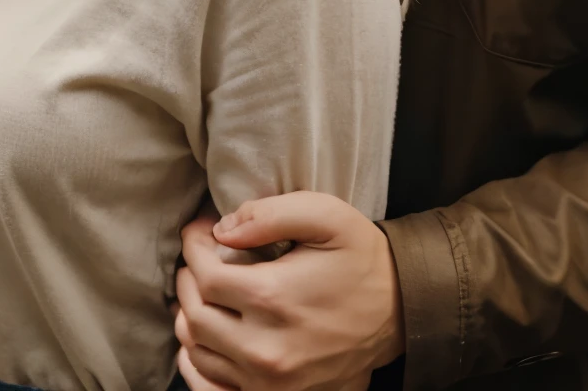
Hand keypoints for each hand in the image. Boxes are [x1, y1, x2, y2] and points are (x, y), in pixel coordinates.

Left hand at [174, 193, 404, 390]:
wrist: (400, 312)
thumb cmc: (362, 259)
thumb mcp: (327, 216)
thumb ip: (271, 214)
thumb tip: (223, 229)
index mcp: (274, 299)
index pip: (204, 275)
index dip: (193, 247)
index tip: (199, 230)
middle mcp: (265, 348)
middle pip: (196, 315)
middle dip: (188, 278)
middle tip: (199, 255)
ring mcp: (269, 383)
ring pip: (199, 352)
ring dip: (191, 316)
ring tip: (203, 289)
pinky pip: (213, 389)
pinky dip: (197, 364)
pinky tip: (202, 340)